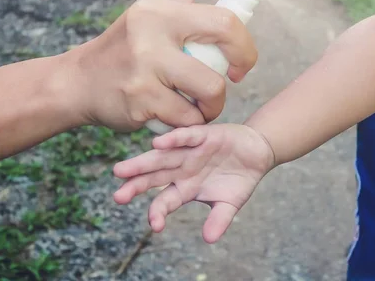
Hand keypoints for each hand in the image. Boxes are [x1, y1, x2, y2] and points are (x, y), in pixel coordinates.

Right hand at [63, 0, 278, 130]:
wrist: (78, 83)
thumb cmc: (129, 50)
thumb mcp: (151, 16)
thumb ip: (189, 12)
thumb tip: (242, 15)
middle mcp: (153, 18)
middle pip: (227, 25)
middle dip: (246, 55)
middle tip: (239, 71)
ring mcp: (145, 57)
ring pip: (213, 85)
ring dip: (216, 102)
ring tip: (204, 104)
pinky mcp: (141, 95)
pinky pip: (190, 115)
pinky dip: (193, 121)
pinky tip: (178, 115)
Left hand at [112, 124, 274, 242]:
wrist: (257, 151)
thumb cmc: (239, 178)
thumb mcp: (230, 203)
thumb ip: (219, 219)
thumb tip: (210, 239)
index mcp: (185, 188)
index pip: (165, 201)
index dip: (158, 212)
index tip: (155, 226)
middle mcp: (182, 169)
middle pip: (154, 178)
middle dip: (135, 186)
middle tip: (117, 197)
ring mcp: (189, 152)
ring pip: (162, 157)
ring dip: (143, 163)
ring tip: (122, 171)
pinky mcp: (202, 136)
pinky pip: (185, 137)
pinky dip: (172, 140)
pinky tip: (157, 144)